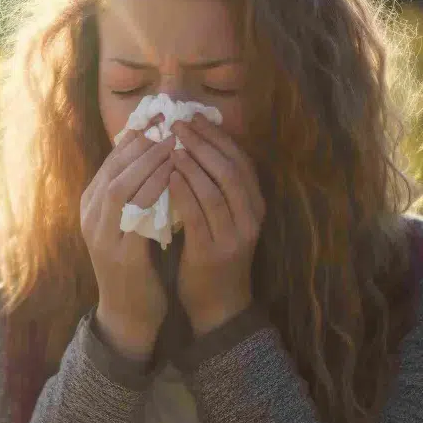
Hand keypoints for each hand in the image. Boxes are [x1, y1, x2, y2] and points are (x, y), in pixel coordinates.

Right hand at [80, 119, 178, 359]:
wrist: (127, 313)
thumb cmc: (135, 265)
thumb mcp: (129, 223)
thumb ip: (135, 192)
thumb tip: (155, 153)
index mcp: (91, 206)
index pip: (111, 161)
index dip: (135, 138)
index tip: (161, 118)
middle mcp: (91, 217)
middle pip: (113, 168)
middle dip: (142, 143)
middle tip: (169, 124)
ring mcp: (102, 235)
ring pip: (120, 186)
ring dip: (148, 163)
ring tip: (174, 144)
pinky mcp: (120, 254)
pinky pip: (136, 215)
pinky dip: (155, 192)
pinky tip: (174, 179)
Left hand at [168, 114, 265, 336]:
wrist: (218, 305)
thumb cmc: (214, 254)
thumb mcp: (223, 217)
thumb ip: (214, 186)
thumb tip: (193, 145)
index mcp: (254, 205)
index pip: (240, 160)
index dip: (218, 136)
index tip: (194, 117)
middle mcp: (250, 217)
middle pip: (229, 169)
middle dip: (203, 143)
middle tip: (178, 124)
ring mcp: (234, 236)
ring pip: (215, 189)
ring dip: (192, 163)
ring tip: (170, 144)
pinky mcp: (212, 253)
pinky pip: (198, 216)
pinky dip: (183, 192)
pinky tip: (168, 176)